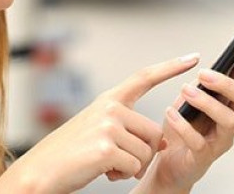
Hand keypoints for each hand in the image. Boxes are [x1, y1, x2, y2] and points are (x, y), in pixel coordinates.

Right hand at [0, 53, 200, 193]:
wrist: (40, 171)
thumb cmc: (70, 154)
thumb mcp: (100, 132)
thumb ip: (129, 128)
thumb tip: (164, 141)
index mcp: (108, 100)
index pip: (145, 77)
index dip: (170, 67)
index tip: (193, 57)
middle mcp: (110, 107)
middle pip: (155, 132)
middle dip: (143, 153)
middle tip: (117, 160)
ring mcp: (108, 125)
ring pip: (147, 151)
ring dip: (132, 166)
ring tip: (106, 164)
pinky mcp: (107, 147)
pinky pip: (135, 166)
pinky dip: (122, 175)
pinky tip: (103, 171)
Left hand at [134, 30, 233, 193]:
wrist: (167, 166)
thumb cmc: (180, 132)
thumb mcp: (187, 101)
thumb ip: (198, 86)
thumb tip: (202, 70)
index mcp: (227, 103)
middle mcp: (230, 121)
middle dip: (227, 83)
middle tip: (205, 74)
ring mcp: (220, 140)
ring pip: (228, 119)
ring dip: (206, 101)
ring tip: (185, 91)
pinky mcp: (204, 157)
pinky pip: (199, 142)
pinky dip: (183, 125)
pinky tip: (171, 114)